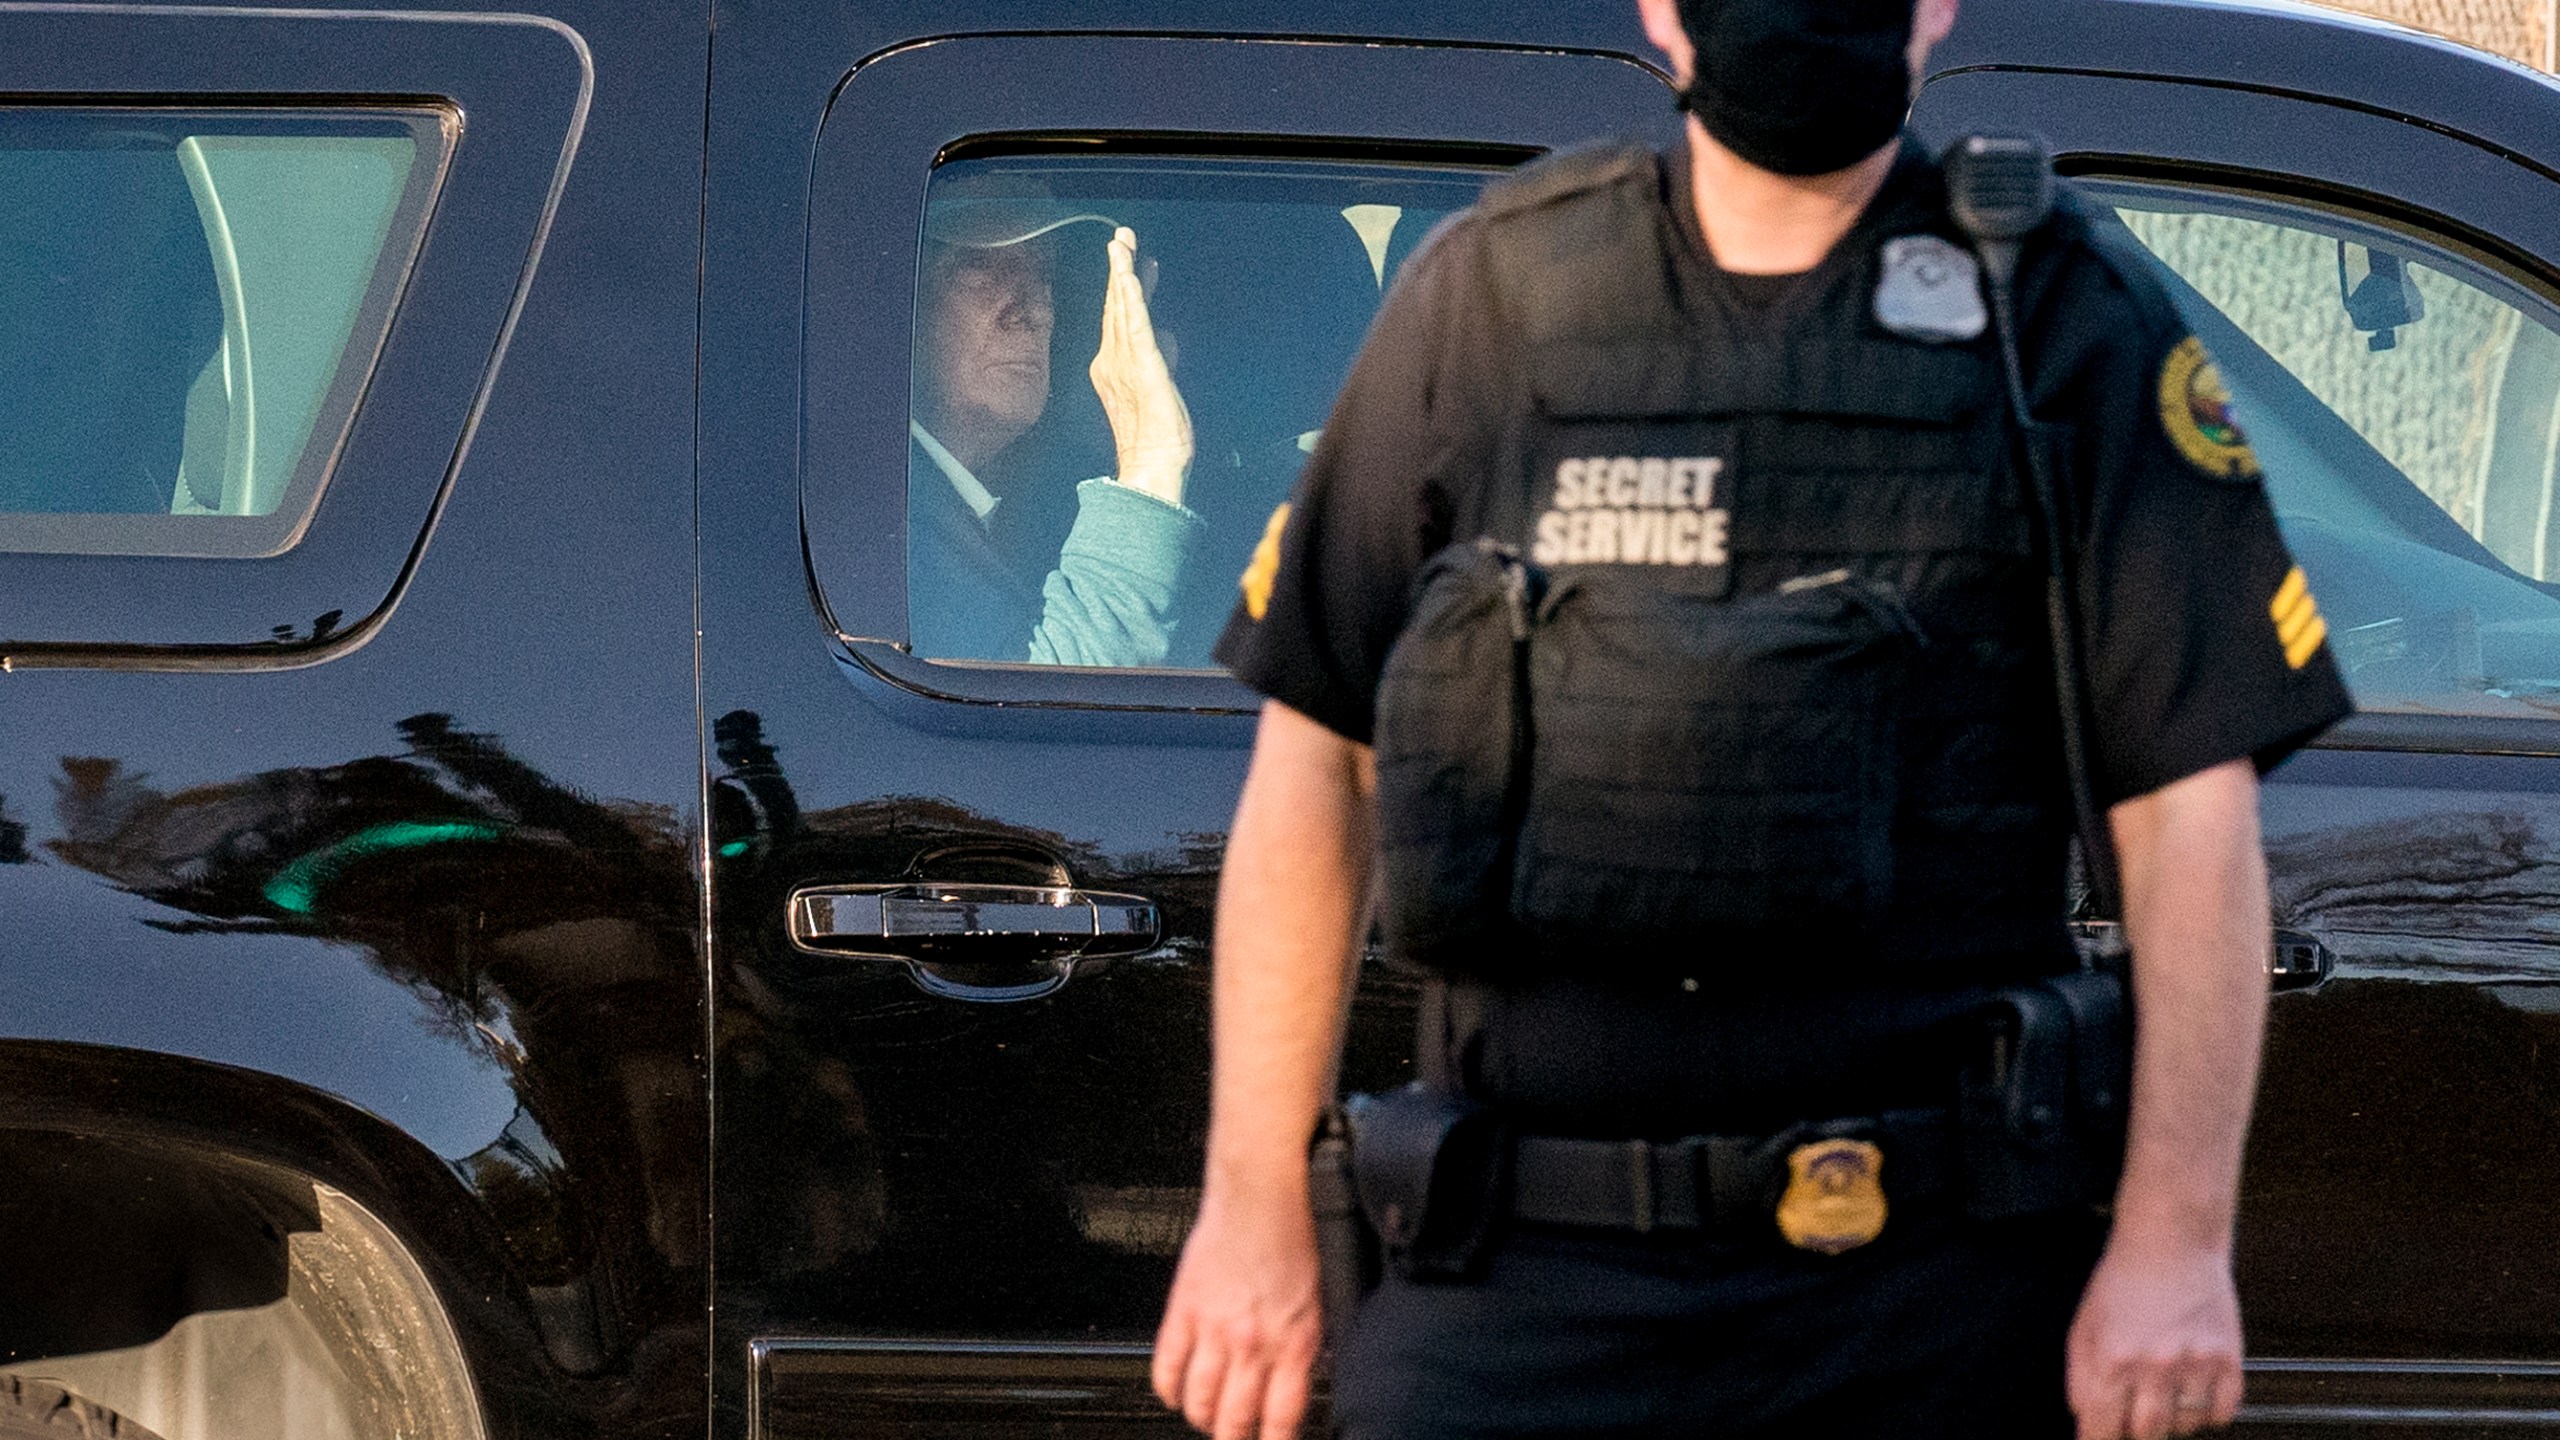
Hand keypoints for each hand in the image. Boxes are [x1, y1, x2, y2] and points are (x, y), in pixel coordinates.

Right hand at [1090, 225, 1194, 506]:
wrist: (1152, 466)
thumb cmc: (1157, 438)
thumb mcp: (1160, 387)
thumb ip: (1161, 359)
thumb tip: (1169, 338)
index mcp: (1114, 367)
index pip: (1120, 318)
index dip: (1125, 287)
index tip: (1130, 261)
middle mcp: (1112, 361)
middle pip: (1116, 306)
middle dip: (1119, 269)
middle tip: (1122, 237)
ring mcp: (1124, 363)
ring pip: (1121, 310)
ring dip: (1122, 274)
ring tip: (1122, 245)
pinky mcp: (1142, 368)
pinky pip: (1135, 327)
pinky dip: (1131, 300)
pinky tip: (1129, 278)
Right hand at [1152, 1179, 1322, 1439]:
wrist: (1260, 1192)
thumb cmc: (1293, 1238)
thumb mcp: (1319, 1300)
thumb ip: (1305, 1346)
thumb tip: (1299, 1381)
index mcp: (1294, 1343)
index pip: (1280, 1421)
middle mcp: (1252, 1343)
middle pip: (1235, 1418)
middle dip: (1233, 1439)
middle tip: (1233, 1438)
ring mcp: (1214, 1329)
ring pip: (1199, 1400)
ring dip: (1202, 1418)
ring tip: (1207, 1420)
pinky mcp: (1183, 1309)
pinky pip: (1167, 1365)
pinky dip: (1169, 1389)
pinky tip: (1175, 1394)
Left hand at [2067, 1240, 2244, 1439]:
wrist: (2171, 1241)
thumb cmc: (2124, 1280)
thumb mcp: (2084, 1324)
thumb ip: (2080, 1376)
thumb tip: (2083, 1419)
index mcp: (2112, 1358)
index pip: (2102, 1427)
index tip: (2102, 1439)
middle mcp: (2154, 1365)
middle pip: (2147, 1434)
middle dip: (2137, 1431)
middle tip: (2135, 1413)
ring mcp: (2195, 1363)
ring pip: (2185, 1426)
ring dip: (2173, 1420)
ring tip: (2165, 1390)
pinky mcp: (2228, 1358)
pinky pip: (2222, 1413)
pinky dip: (2208, 1413)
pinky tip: (2194, 1390)